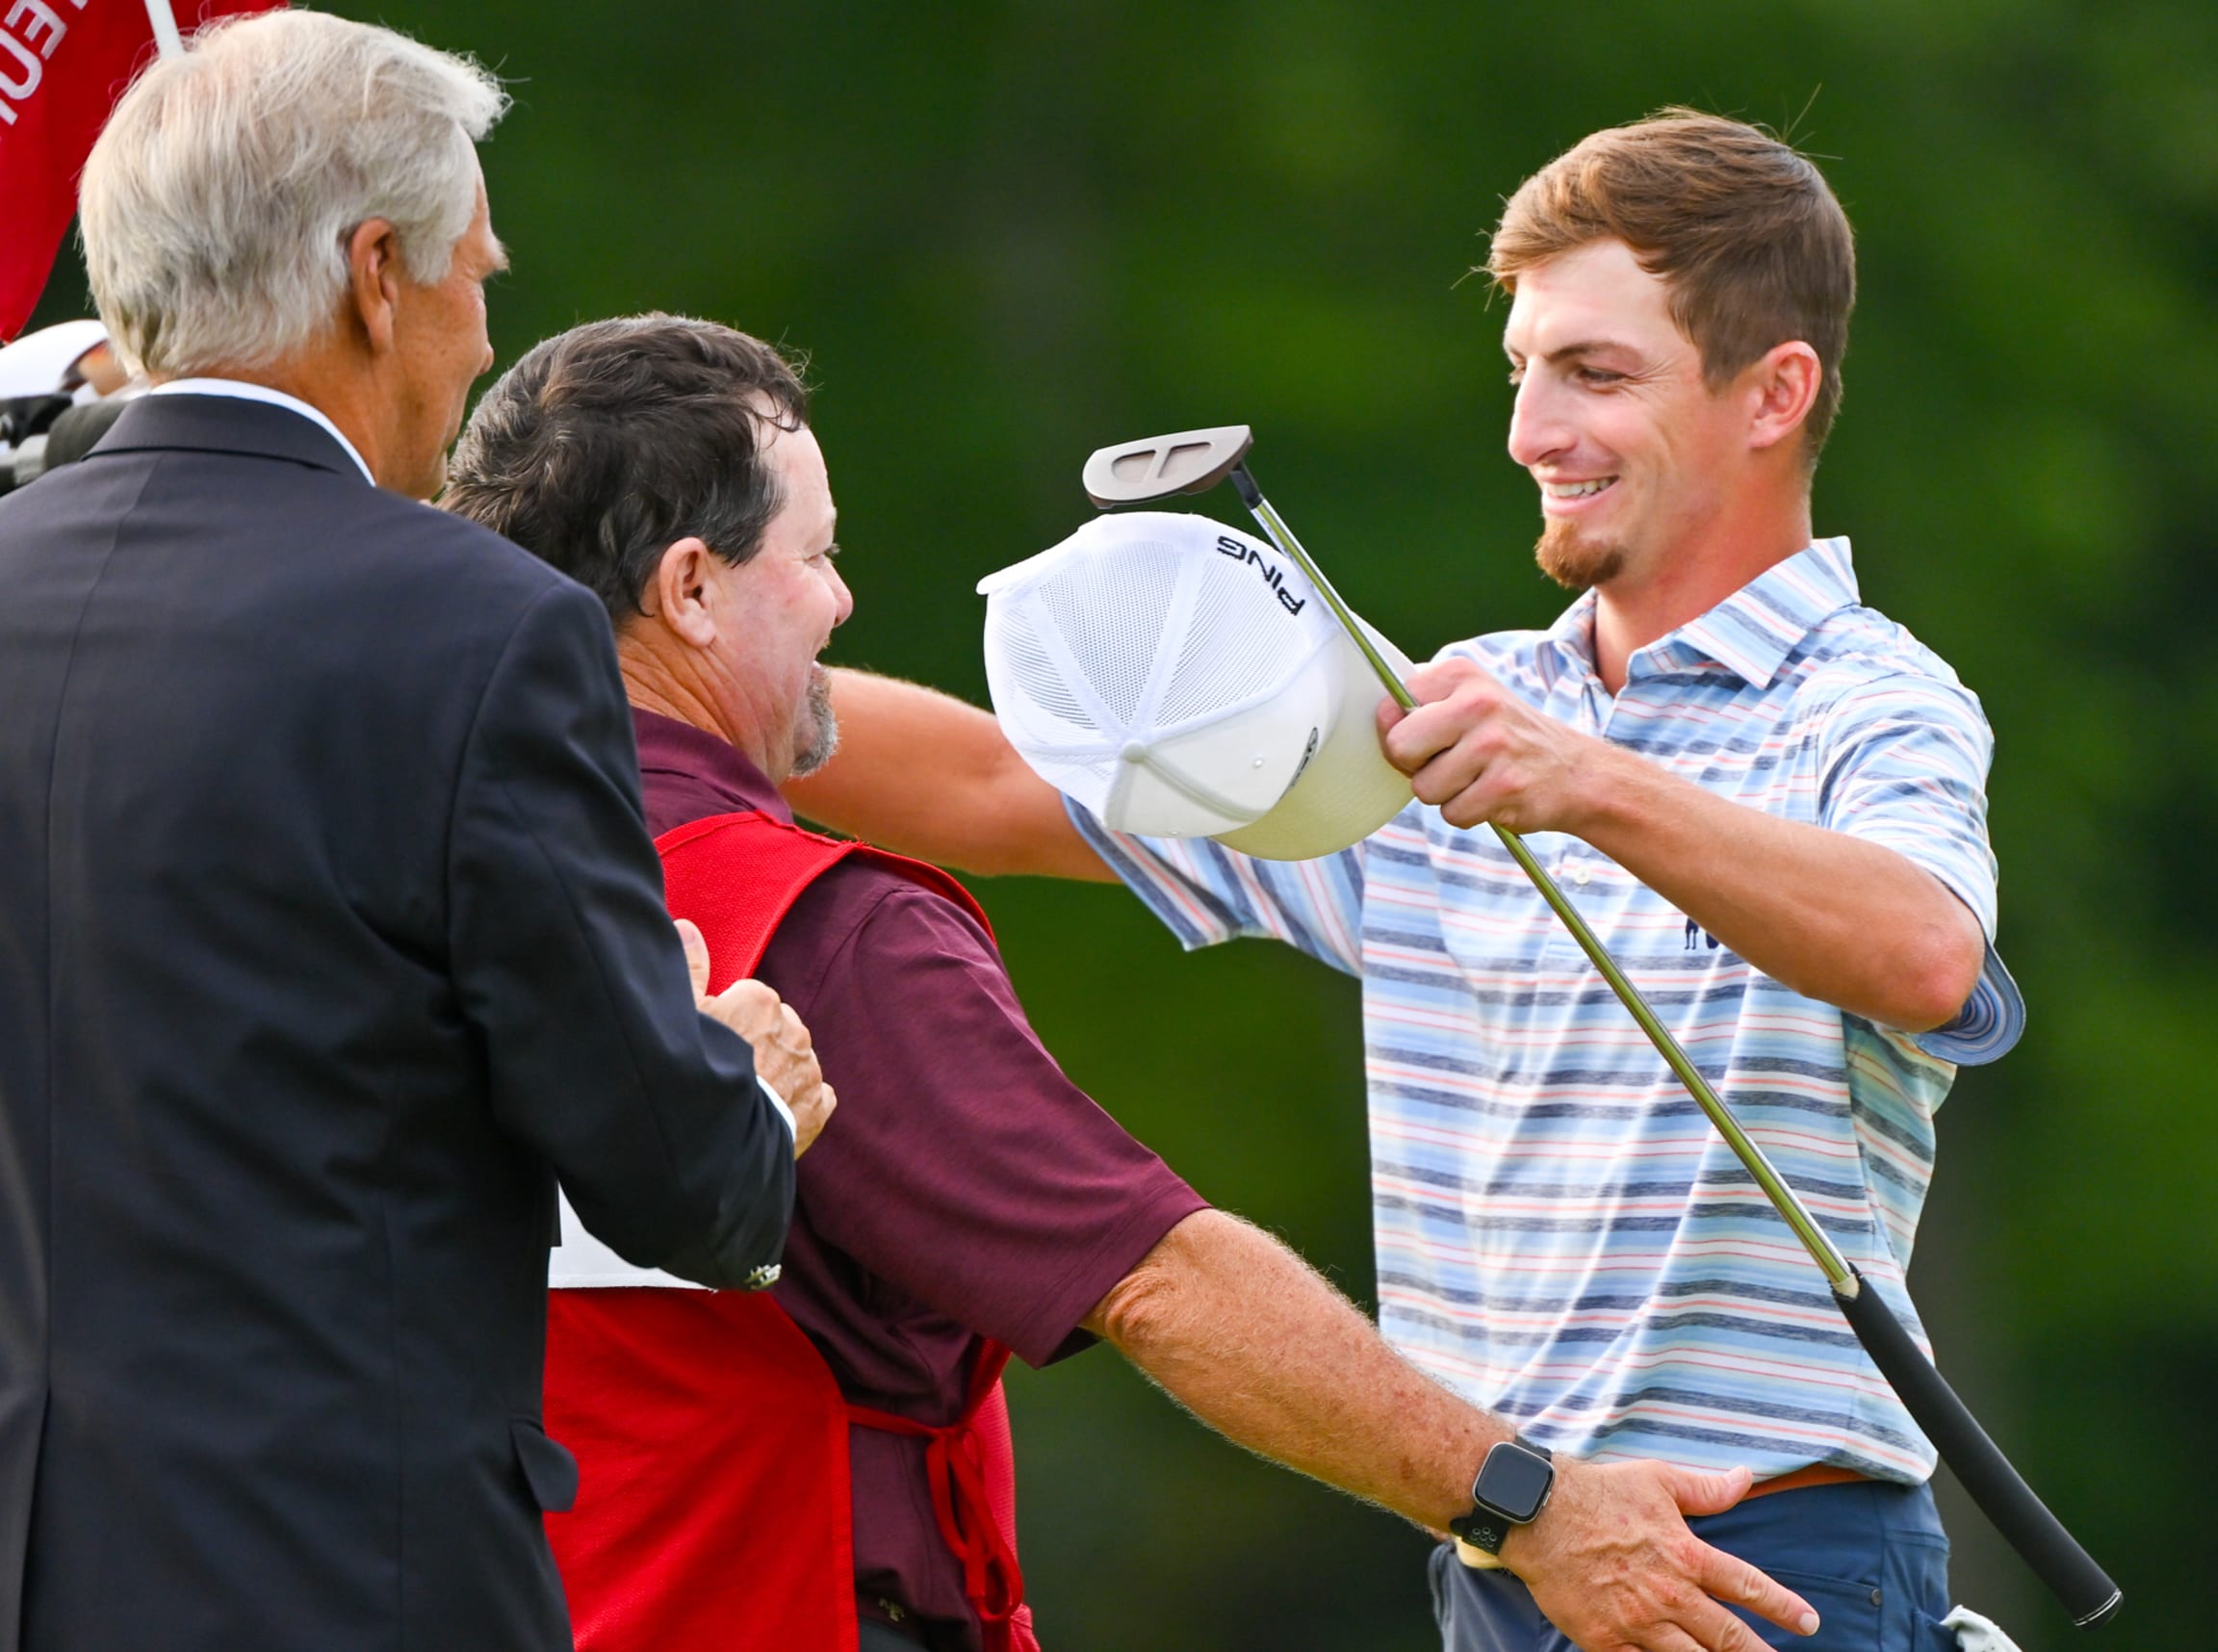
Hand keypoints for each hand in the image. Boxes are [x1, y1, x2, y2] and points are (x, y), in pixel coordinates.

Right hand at [676, 919, 835, 1156]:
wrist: (715, 1140)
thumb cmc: (691, 1071)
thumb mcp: (680, 1014)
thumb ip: (688, 966)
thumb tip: (687, 925)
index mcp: (761, 1000)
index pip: (746, 998)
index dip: (726, 1020)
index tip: (711, 1040)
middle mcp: (794, 1028)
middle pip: (773, 1026)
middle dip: (755, 1040)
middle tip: (726, 1069)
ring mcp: (809, 1068)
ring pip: (794, 1059)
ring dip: (777, 1070)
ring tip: (745, 1095)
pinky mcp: (818, 1106)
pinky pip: (817, 1094)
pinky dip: (801, 1099)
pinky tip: (777, 1110)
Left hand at [1377, 657, 1614, 833]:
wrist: (1576, 771)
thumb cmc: (1508, 738)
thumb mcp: (1470, 699)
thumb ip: (1421, 703)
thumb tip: (1380, 716)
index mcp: (1460, 674)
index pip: (1390, 708)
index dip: (1401, 734)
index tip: (1428, 739)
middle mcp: (1478, 702)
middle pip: (1400, 748)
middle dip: (1415, 767)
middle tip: (1448, 763)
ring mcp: (1493, 744)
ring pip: (1424, 788)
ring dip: (1445, 794)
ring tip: (1476, 778)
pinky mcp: (1504, 787)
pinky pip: (1452, 814)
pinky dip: (1467, 813)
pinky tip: (1491, 795)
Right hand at [1500, 1459, 1818, 1650]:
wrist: (1538, 1514)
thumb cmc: (1599, 1494)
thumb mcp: (1658, 1480)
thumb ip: (1705, 1488)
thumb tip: (1745, 1477)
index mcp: (1687, 1555)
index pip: (1748, 1587)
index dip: (1784, 1607)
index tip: (1809, 1623)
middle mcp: (1670, 1594)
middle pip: (1729, 1637)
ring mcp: (1639, 1623)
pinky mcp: (1608, 1641)